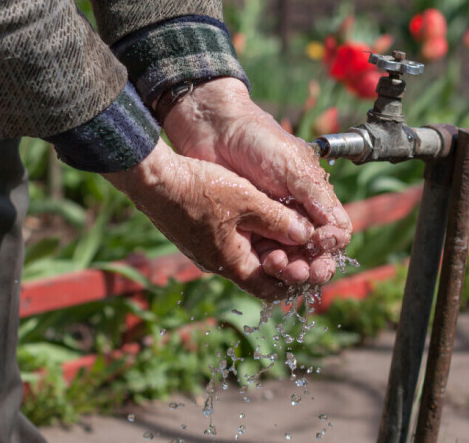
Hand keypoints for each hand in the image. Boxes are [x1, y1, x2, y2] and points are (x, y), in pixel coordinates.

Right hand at [104, 140, 321, 299]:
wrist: (153, 179)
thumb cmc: (197, 189)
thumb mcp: (247, 201)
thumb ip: (279, 219)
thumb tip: (306, 235)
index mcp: (232, 265)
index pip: (272, 288)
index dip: (297, 280)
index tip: (315, 265)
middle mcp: (220, 264)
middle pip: (263, 273)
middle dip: (288, 261)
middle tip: (310, 247)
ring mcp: (209, 250)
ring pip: (250, 255)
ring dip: (272, 245)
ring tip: (293, 228)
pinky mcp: (201, 235)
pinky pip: (235, 242)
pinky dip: (255, 234)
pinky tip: (266, 214)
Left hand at [158, 78, 352, 283]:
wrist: (213, 129)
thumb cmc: (257, 139)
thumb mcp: (293, 166)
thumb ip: (316, 197)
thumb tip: (340, 232)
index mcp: (313, 199)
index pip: (333, 235)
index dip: (330, 246)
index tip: (319, 246)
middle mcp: (294, 215)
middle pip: (312, 254)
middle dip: (310, 267)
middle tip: (300, 271)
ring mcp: (269, 224)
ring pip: (287, 259)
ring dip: (288, 269)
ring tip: (278, 266)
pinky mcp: (245, 230)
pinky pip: (259, 257)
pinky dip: (264, 266)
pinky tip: (261, 266)